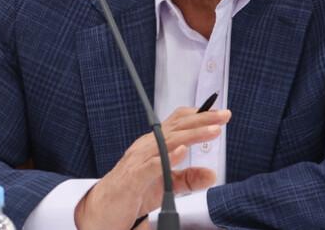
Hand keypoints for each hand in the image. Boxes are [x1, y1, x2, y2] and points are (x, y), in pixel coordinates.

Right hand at [75, 106, 230, 229]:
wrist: (101, 211)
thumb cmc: (132, 193)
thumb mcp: (166, 185)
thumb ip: (188, 178)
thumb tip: (211, 173)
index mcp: (154, 145)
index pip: (178, 122)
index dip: (198, 115)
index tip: (219, 113)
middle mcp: (147, 146)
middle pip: (177, 127)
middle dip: (203, 119)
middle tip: (223, 116)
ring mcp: (139, 160)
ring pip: (168, 141)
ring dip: (192, 134)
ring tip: (213, 130)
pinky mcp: (133, 178)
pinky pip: (152, 165)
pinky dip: (168, 157)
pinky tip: (182, 151)